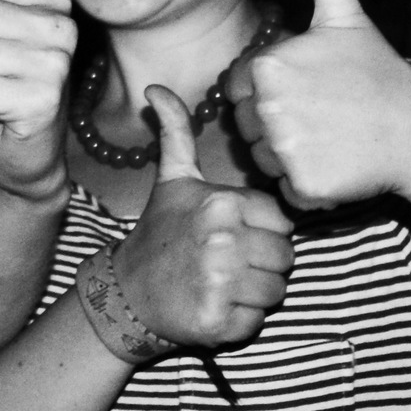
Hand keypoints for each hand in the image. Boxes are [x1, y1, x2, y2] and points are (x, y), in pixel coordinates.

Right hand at [112, 87, 292, 348]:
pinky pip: (256, 322)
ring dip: (253, 294)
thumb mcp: (172, 180)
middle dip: (262, 265)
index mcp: (221, 203)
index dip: (262, 232)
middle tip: (227, 264)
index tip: (232, 236)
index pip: (282, 223)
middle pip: (284, 259)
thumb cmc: (159, 233)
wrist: (126, 292)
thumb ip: (176, 134)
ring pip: (275, 292)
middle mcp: (222, 240)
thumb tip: (155, 88)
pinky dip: (239, 321)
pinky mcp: (218, 322)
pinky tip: (214, 306)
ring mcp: (220, 283)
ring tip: (221, 284)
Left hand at [223, 0, 410, 209]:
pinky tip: (337, 164)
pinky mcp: (304, 185)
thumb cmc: (378, 71)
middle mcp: (269, 107)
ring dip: (288, 157)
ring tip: (330, 139)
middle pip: (247, 126)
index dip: (267, 93)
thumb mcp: (346, 15)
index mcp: (267, 66)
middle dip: (276, 125)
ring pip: (263, 160)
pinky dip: (306, 185)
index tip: (306, 91)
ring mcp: (286, 149)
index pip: (237, 89)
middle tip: (322, 117)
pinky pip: (285, 189)